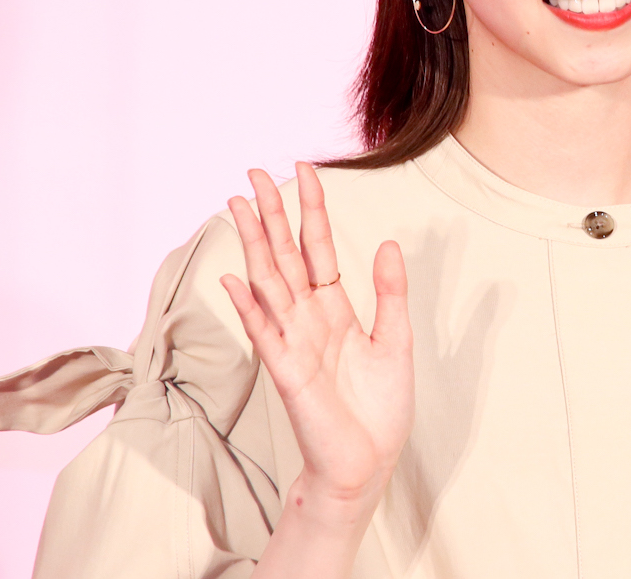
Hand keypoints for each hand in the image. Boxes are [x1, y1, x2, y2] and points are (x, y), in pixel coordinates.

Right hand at [220, 163, 413, 517]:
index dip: (311, 209)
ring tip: (238, 204)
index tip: (305, 169)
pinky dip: (248, 305)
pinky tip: (234, 277)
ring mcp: (292, 342)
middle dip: (270, 214)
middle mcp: (307, 318)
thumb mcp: (396, 340)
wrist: (367, 462)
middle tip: (254, 171)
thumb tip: (389, 243)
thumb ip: (390, 293)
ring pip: (267, 282)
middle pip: (284, 255)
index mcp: (334, 308)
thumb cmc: (378, 408)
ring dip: (252, 244)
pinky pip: (265, 332)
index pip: (317, 247)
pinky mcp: (287, 372)